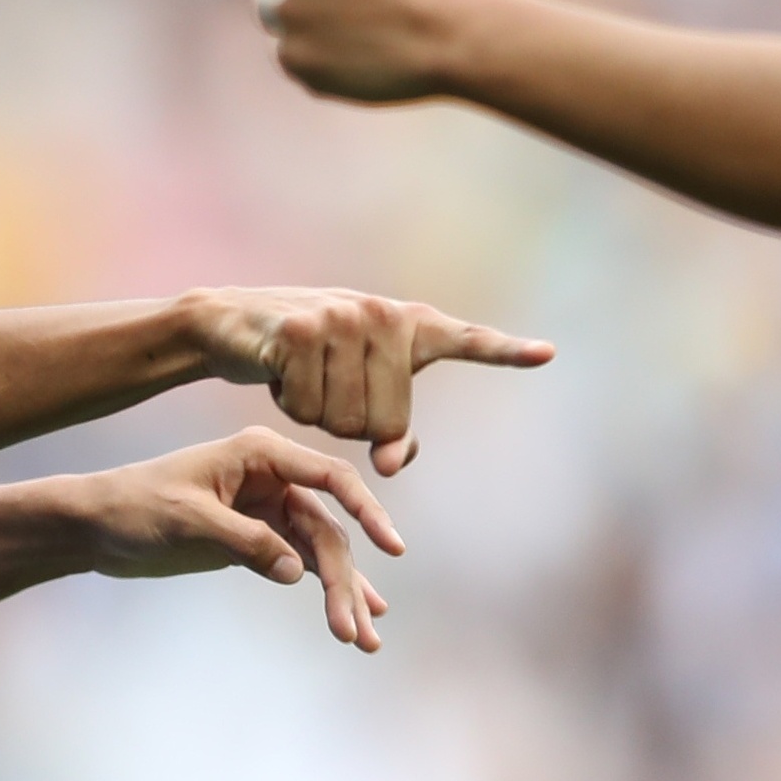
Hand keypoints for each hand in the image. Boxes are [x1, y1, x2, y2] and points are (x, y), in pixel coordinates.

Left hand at [74, 427, 404, 650]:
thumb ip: (242, 541)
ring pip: (322, 553)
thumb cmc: (135, 507)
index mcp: (261, 454)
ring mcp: (269, 509)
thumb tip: (295, 571)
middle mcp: (274, 478)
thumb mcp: (187, 520)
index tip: (391, 547)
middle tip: (355, 632)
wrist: (97, 525)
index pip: (331, 477)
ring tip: (363, 640)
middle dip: (345, 582)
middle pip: (330, 530)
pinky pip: (303, 564)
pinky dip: (325, 589)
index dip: (367, 511)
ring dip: (342, 594)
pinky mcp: (259, 538)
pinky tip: (356, 617)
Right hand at [182, 286, 549, 472]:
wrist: (232, 323)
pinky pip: (307, 408)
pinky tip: (278, 374)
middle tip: (326, 391)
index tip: (548, 354)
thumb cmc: (306, 362)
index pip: (466, 341)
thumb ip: (388, 427)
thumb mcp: (355, 389)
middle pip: (387, 424)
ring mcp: (341, 320)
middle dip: (353, 428)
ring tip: (302, 379)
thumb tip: (390, 463)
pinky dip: (289, 405)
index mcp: (407, 325)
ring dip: (318, 417)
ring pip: (346, 423)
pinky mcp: (299, 332)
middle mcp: (382, 316)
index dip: (506, 352)